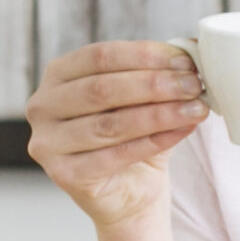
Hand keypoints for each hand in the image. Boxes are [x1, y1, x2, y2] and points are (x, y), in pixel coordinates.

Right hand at [27, 42, 209, 230]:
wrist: (131, 193)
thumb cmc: (135, 137)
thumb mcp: (144, 98)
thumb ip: (160, 73)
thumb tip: (194, 47)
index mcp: (58, 75)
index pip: (100, 56)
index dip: (144, 55)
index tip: (185, 60)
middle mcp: (43, 105)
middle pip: (102, 88)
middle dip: (154, 84)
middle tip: (194, 85)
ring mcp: (48, 142)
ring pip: (110, 123)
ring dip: (160, 113)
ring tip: (196, 108)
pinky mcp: (63, 174)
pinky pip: (115, 155)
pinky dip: (154, 141)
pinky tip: (182, 130)